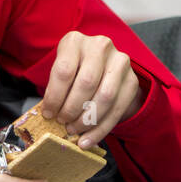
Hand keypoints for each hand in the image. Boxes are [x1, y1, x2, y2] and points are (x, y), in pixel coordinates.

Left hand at [37, 31, 141, 149]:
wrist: (101, 66)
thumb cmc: (73, 70)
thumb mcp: (61, 70)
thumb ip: (56, 88)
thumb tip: (50, 117)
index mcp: (75, 41)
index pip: (64, 70)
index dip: (55, 97)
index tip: (48, 114)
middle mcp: (100, 46)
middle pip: (86, 83)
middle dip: (72, 109)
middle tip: (63, 123)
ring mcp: (120, 61)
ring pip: (105, 96)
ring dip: (87, 120)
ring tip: (74, 131)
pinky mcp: (132, 80)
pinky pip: (117, 109)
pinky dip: (101, 130)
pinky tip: (87, 140)